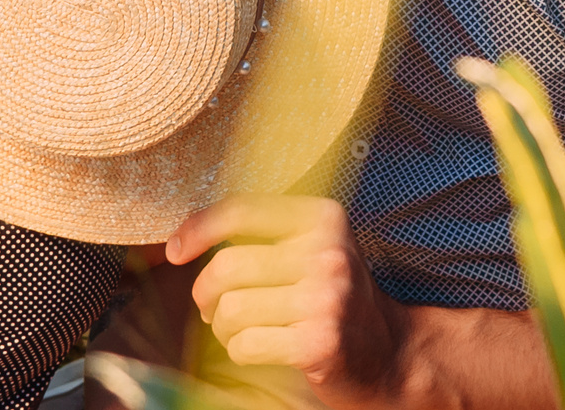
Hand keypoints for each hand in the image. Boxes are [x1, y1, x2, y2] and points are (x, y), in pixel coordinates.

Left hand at [170, 196, 405, 403]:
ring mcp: (326, 298)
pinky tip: (261, 350)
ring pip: (230, 310)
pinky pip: (245, 345)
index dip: (197, 228)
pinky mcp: (318, 342)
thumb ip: (263, 234)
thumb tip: (182, 238)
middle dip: (206, 293)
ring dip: (224, 329)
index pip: (241, 211)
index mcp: (323, 218)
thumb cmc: (333, 297)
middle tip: (213, 308)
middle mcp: (327, 252)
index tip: (176, 251)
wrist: (389, 352)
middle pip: (226, 266)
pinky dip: (241, 352)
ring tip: (242, 331)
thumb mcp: (312, 248)